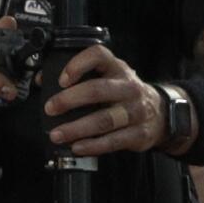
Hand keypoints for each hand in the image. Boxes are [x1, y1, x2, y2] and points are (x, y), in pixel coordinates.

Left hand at [44, 44, 166, 155]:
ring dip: (77, 128)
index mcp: (117, 68)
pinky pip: (113, 141)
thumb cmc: (124, 93)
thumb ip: (78, 76)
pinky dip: (93, 145)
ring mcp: (135, 111)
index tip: (61, 79)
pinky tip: (77, 146)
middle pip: (98, 90)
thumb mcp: (108, 77)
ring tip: (57, 134)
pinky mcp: (138, 133)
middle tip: (50, 109)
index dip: (78, 65)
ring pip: (105, 119)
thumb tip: (43, 79)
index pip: (98, 56)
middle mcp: (128, 87)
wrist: (161, 113)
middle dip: (69, 100)